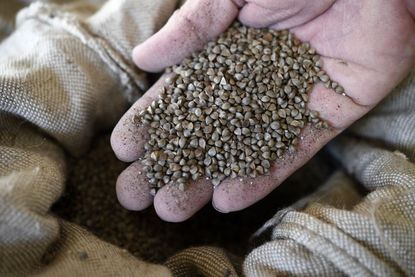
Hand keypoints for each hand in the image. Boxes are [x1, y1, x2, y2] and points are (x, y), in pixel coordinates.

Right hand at [111, 0, 414, 221]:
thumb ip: (192, 25)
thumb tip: (144, 58)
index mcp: (225, 51)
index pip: (180, 94)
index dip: (152, 121)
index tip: (124, 150)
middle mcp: (250, 83)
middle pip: (204, 130)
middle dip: (171, 162)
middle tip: (136, 195)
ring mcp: (285, 104)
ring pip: (239, 149)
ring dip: (206, 179)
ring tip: (172, 209)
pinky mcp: (321, 119)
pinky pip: (288, 153)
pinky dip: (260, 177)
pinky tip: (227, 200)